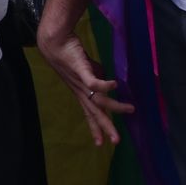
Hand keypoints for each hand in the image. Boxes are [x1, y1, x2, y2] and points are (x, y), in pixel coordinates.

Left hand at [37, 25, 134, 144]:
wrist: (54, 41)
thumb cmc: (70, 53)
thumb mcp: (86, 68)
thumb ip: (96, 75)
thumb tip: (108, 81)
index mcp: (80, 92)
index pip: (88, 114)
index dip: (94, 128)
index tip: (100, 144)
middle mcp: (80, 91)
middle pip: (95, 113)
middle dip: (106, 127)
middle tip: (116, 141)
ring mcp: (81, 82)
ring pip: (99, 100)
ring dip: (115, 107)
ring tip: (130, 109)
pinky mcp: (82, 70)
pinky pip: (94, 82)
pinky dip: (105, 85)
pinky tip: (115, 86)